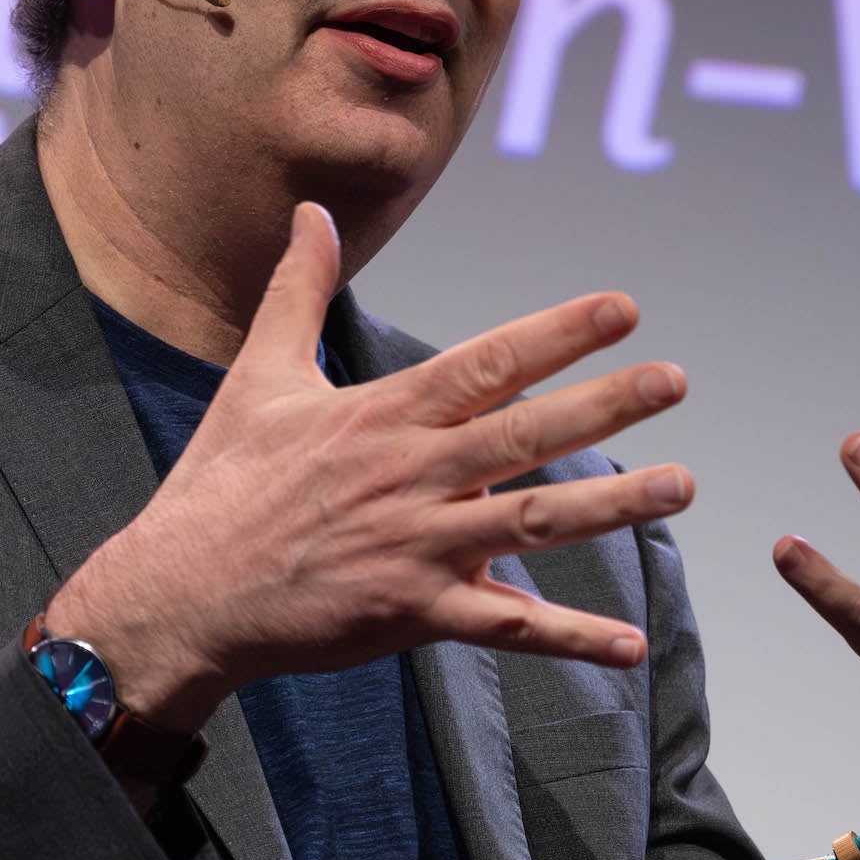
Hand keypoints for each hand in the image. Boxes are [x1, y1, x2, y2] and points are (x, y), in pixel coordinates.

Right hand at [45, 202, 692, 734]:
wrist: (179, 596)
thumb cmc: (220, 486)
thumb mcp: (257, 377)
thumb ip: (297, 291)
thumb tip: (311, 213)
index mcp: (382, 415)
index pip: (486, 363)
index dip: (556, 334)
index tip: (622, 308)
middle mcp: (409, 476)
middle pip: (526, 433)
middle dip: (606, 405)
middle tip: (673, 380)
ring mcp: (416, 548)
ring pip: (532, 522)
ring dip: (612, 507)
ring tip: (681, 486)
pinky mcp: (412, 615)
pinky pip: (504, 626)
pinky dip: (569, 638)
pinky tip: (628, 646)